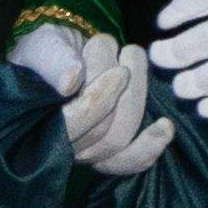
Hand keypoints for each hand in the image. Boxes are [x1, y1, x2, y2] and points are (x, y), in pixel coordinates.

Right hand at [9, 23, 175, 177]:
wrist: (61, 56)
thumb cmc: (50, 52)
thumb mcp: (46, 46)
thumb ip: (54, 60)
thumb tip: (70, 81)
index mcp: (42, 122)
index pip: (75, 123)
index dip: (101, 100)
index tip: (120, 71)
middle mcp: (65, 144)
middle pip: (106, 134)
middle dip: (125, 92)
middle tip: (127, 55)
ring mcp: (87, 150)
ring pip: (121, 138)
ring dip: (137, 97)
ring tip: (134, 60)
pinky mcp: (109, 150)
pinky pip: (129, 161)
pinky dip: (150, 146)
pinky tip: (165, 126)